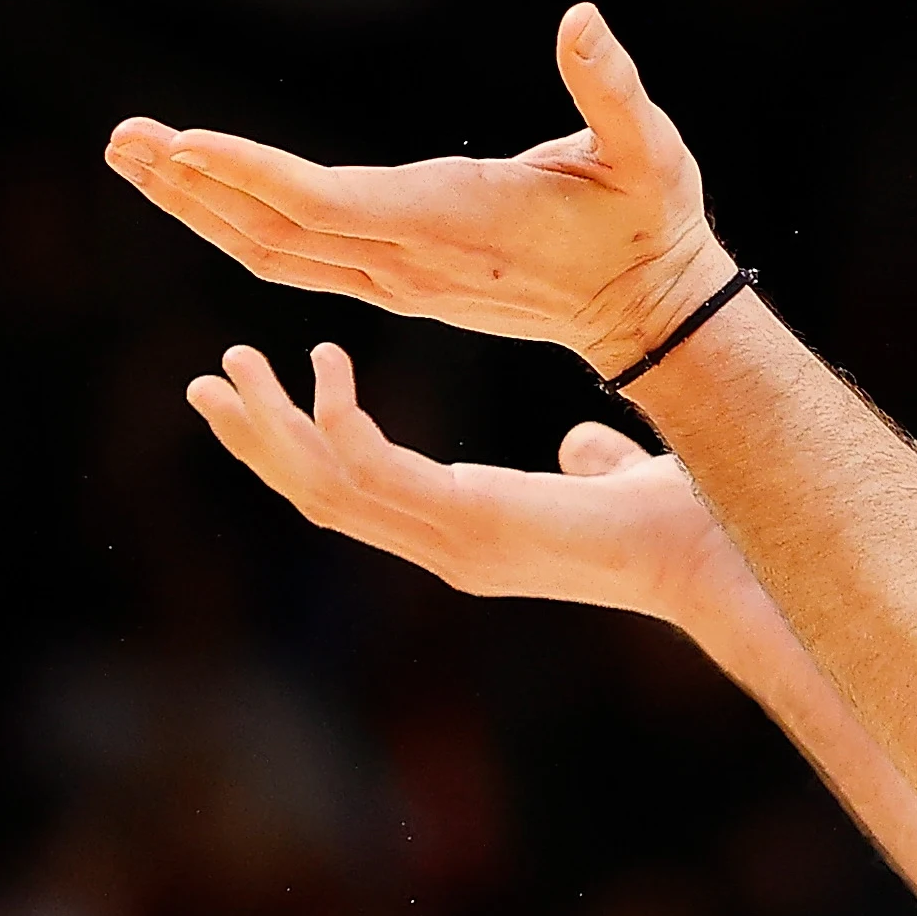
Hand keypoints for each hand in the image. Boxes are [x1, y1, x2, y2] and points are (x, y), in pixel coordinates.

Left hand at [105, 3, 736, 372]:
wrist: (648, 308)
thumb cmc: (649, 219)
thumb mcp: (648, 149)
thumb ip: (612, 87)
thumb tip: (582, 19)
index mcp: (449, 219)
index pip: (326, 204)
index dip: (250, 174)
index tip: (182, 142)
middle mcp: (406, 259)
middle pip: (271, 230)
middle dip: (192, 186)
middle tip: (120, 141)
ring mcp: (394, 277)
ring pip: (271, 248)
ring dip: (199, 204)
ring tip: (136, 155)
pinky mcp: (393, 279)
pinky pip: (294, 254)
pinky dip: (235, 219)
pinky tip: (198, 190)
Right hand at [186, 341, 758, 627]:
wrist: (711, 554)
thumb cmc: (674, 519)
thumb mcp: (610, 477)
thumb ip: (586, 463)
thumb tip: (582, 445)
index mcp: (465, 531)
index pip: (356, 496)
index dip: (298, 450)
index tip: (262, 394)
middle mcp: (443, 544)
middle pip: (316, 497)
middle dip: (255, 442)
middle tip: (205, 385)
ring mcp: (450, 542)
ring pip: (323, 490)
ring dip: (269, 430)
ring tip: (230, 368)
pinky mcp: (469, 526)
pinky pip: (372, 472)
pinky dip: (336, 420)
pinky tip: (324, 360)